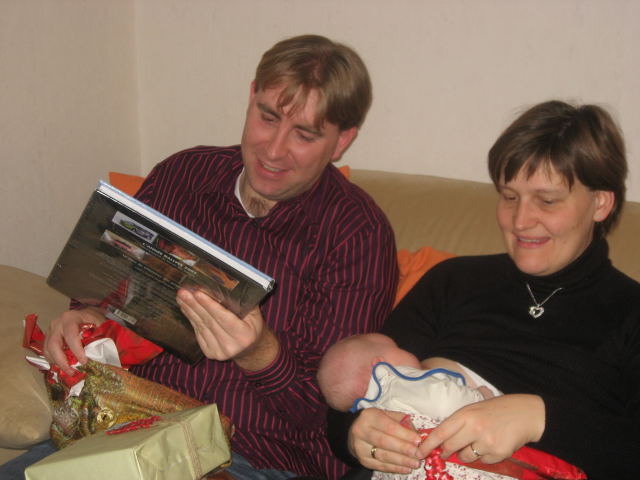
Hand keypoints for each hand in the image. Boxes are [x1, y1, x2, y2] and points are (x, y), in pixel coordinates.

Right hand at [44, 307, 105, 375]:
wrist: (84, 314)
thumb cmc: (92, 319)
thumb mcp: (99, 323)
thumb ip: (99, 336)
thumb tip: (100, 355)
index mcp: (70, 318)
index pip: (71, 336)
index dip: (76, 351)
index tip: (84, 362)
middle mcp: (57, 323)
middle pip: (53, 344)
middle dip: (62, 361)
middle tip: (72, 372)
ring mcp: (50, 330)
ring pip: (47, 350)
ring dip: (57, 363)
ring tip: (69, 371)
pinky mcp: (48, 338)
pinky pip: (47, 352)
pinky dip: (54, 361)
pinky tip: (64, 366)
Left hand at [176, 288, 278, 370]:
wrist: (251, 349)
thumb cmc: (252, 326)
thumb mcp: (253, 313)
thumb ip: (240, 302)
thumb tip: (221, 286)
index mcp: (244, 335)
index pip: (223, 318)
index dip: (209, 305)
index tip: (198, 293)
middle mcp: (231, 345)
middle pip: (209, 321)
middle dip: (194, 305)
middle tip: (184, 292)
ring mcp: (219, 351)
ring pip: (201, 326)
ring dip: (189, 310)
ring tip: (182, 297)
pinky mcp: (209, 353)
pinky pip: (198, 332)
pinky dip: (191, 319)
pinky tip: (186, 308)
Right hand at [348, 408, 422, 473]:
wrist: (355, 432)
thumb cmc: (377, 422)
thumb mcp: (387, 415)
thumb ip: (401, 421)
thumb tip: (416, 434)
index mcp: (369, 416)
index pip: (389, 426)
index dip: (404, 434)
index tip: (418, 440)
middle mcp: (361, 431)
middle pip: (384, 442)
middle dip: (403, 449)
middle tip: (418, 454)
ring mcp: (360, 447)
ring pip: (383, 456)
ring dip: (401, 461)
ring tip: (415, 463)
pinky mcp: (363, 460)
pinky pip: (380, 466)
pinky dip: (395, 468)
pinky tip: (406, 468)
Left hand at [418, 394, 545, 463]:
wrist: (526, 414)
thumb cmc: (497, 409)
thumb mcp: (474, 408)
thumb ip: (459, 422)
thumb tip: (440, 438)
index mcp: (466, 414)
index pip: (441, 432)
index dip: (428, 444)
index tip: (420, 452)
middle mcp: (474, 428)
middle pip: (450, 447)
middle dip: (445, 451)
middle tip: (445, 451)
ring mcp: (486, 442)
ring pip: (465, 457)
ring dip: (466, 454)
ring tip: (475, 443)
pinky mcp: (498, 453)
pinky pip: (483, 461)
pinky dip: (484, 456)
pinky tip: (491, 445)